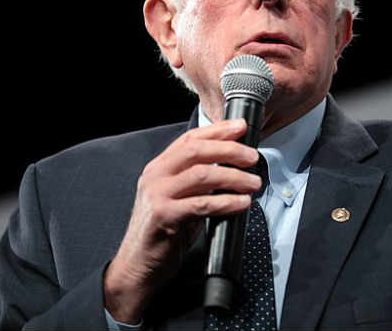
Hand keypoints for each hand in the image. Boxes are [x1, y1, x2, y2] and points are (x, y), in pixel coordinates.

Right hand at [103, 118, 260, 322]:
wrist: (137, 264)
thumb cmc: (162, 232)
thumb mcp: (178, 198)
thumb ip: (198, 181)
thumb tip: (232, 167)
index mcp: (159, 167)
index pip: (190, 138)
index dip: (218, 130)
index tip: (240, 127)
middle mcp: (155, 176)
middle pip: (197, 150)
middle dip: (230, 150)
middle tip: (252, 156)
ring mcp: (157, 195)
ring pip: (202, 174)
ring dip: (234, 177)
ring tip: (253, 182)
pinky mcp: (163, 216)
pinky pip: (201, 204)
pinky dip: (226, 202)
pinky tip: (241, 203)